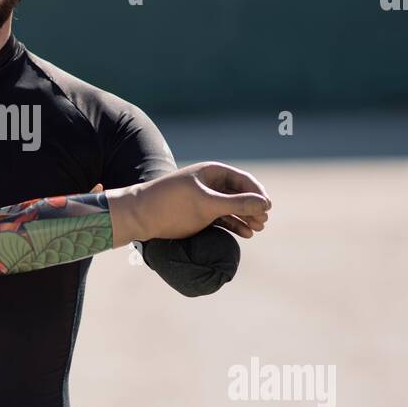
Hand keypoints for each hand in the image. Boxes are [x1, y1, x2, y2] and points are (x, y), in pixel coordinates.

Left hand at [116, 162, 270, 242]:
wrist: (140, 216)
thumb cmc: (173, 205)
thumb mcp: (207, 204)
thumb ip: (237, 204)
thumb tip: (265, 203)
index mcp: (212, 172)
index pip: (244, 180)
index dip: (257, 194)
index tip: (268, 209)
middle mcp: (211, 183)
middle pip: (240, 194)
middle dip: (253, 207)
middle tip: (263, 223)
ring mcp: (205, 199)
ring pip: (233, 207)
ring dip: (246, 217)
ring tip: (256, 230)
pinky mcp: (200, 214)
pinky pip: (223, 217)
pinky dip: (234, 224)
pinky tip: (245, 234)